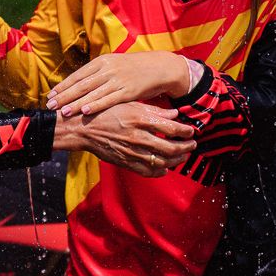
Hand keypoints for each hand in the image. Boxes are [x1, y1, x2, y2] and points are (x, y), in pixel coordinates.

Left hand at [47, 52, 189, 116]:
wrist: (159, 67)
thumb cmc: (134, 69)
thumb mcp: (114, 66)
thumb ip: (98, 74)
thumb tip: (79, 85)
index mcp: (102, 61)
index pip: (78, 75)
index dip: (64, 85)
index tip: (51, 95)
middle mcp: (107, 69)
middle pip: (81, 84)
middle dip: (64, 96)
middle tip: (50, 105)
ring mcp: (117, 80)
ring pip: (92, 93)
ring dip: (76, 103)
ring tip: (63, 112)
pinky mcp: (128, 91)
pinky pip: (108, 99)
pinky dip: (96, 105)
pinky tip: (85, 111)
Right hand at [53, 102, 195, 176]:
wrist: (83, 128)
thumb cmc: (106, 111)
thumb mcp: (130, 104)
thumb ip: (154, 110)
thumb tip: (174, 113)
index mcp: (141, 119)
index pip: (171, 127)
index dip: (185, 131)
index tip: (191, 131)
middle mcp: (138, 136)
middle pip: (170, 147)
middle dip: (185, 147)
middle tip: (192, 145)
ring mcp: (132, 152)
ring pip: (162, 161)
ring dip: (176, 160)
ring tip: (183, 156)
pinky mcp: (125, 162)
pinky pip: (147, 171)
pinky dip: (159, 172)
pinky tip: (165, 169)